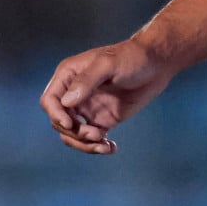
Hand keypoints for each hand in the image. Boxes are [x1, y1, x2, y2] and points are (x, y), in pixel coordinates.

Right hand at [39, 38, 172, 154]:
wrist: (156, 64)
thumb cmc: (131, 57)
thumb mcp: (107, 64)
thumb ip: (86, 81)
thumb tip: (66, 102)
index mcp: (68, 76)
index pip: (50, 100)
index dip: (56, 114)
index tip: (71, 125)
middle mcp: (74, 94)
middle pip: (59, 121)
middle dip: (75, 132)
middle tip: (97, 134)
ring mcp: (87, 108)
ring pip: (73, 134)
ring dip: (84, 144)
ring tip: (105, 145)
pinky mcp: (102, 119)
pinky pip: (92, 138)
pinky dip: (97, 147)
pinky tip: (111, 148)